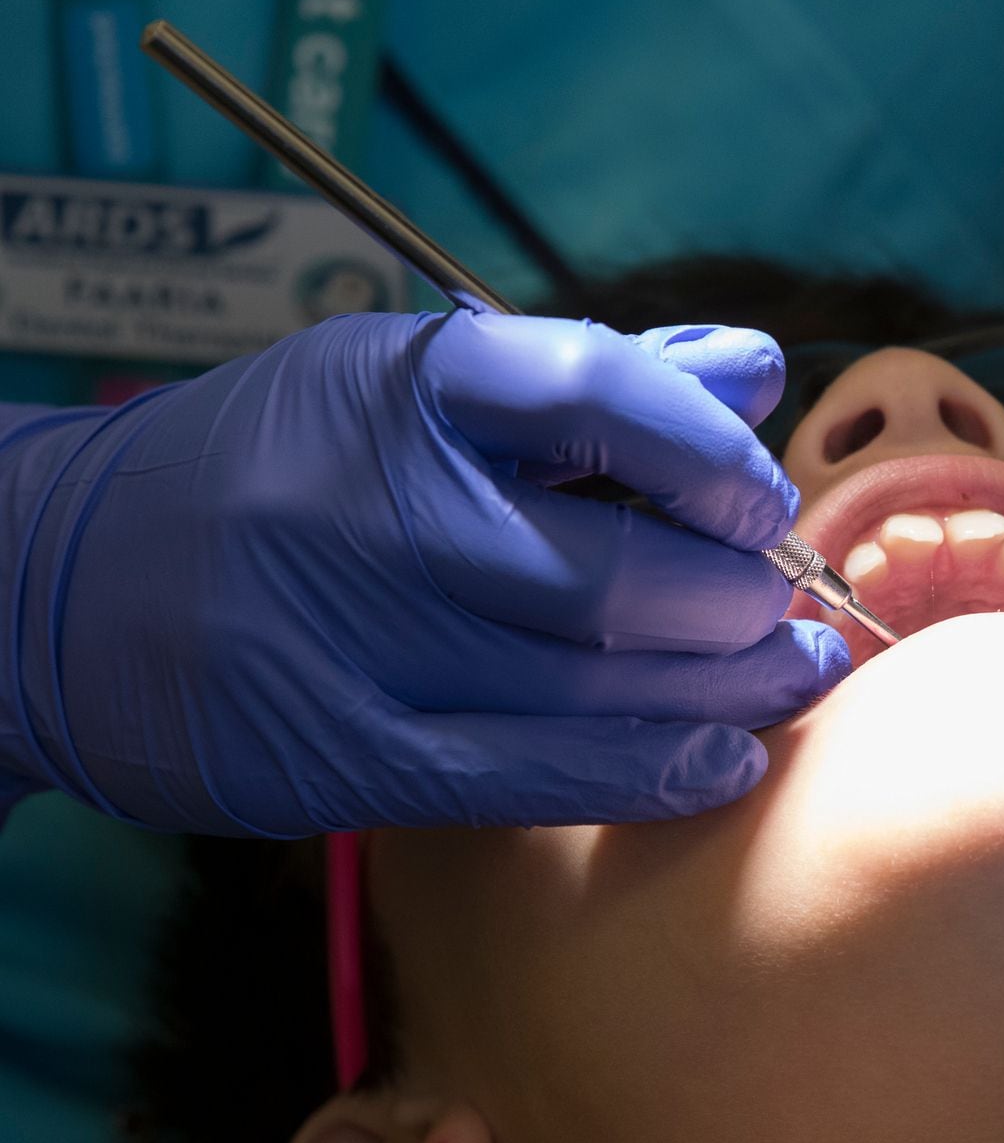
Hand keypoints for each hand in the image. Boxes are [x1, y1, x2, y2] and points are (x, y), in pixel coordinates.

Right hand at [0, 312, 847, 835]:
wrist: (52, 583)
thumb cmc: (277, 473)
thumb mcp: (407, 390)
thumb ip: (588, 379)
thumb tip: (755, 368)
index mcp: (397, 383)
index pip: (595, 388)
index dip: (712, 451)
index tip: (763, 501)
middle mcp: (369, 502)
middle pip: (612, 566)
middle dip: (736, 597)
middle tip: (782, 607)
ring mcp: (346, 637)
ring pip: (588, 678)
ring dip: (723, 686)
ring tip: (790, 673)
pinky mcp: (332, 752)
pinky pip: (527, 774)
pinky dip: (646, 770)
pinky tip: (724, 761)